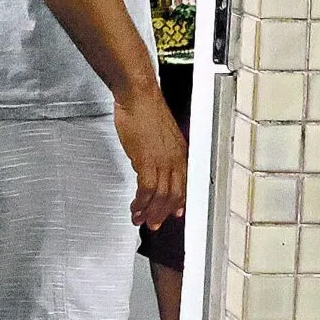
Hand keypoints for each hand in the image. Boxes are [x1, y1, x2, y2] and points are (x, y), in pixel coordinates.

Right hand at [115, 89, 187, 230]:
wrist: (138, 96)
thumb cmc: (145, 109)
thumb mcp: (159, 132)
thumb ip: (160, 150)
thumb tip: (152, 161)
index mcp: (181, 153)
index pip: (184, 184)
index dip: (179, 202)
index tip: (174, 213)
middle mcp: (176, 159)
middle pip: (174, 194)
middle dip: (163, 213)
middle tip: (153, 224)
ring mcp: (163, 160)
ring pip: (161, 195)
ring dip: (150, 211)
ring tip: (140, 219)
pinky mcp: (147, 160)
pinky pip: (147, 188)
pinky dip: (141, 201)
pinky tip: (135, 205)